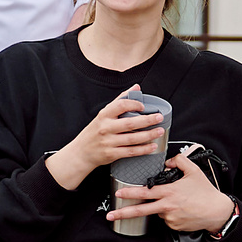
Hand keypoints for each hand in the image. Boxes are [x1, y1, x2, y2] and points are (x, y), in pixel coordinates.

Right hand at [48, 91, 165, 189]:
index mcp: (104, 115)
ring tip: (160, 131)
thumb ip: (120, 100)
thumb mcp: (103, 114)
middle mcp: (106, 128)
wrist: (81, 152)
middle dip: (147, 120)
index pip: (120, 105)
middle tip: (158, 118)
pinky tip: (152, 146)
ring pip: (133, 138)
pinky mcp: (112, 154)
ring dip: (149, 135)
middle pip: (130, 123)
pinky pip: (131, 151)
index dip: (134, 104)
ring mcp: (109, 142)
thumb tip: (136, 87)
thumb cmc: (94, 132)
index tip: (143, 106)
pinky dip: (143, 149)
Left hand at [109, 152, 235, 233]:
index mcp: (169, 192)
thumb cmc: (206, 192)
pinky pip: (167, 219)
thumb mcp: (194, 171)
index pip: (145, 192)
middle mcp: (167, 206)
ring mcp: (170, 218)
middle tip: (111, 215)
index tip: (119, 194)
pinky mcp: (174, 226)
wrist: (217, 212)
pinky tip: (181, 209)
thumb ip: (179, 161)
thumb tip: (169, 160)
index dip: (130, 193)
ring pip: (158, 212)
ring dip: (161, 207)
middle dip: (123, 213)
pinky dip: (170, 214)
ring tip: (178, 202)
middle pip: (141, 210)